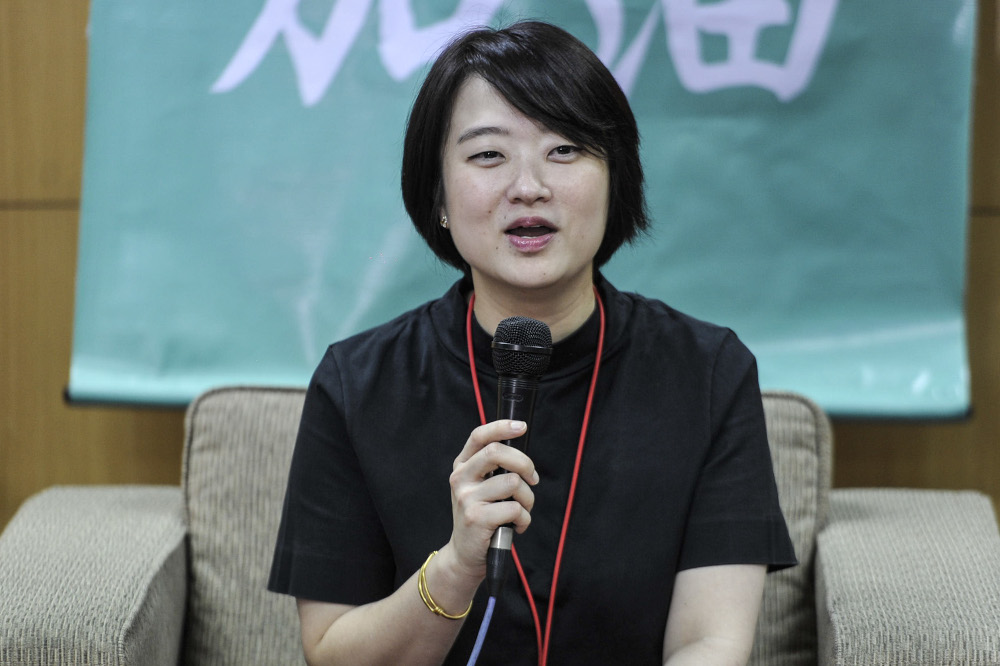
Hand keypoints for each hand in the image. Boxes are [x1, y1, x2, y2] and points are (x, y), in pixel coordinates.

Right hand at [445, 420, 539, 581]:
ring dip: (528, 499)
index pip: (479, 437)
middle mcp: (460, 478)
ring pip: (513, 482)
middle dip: (525, 463)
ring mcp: (466, 498)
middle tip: (533, 479)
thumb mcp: (480, 487)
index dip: (501, 427)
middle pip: (497, 452)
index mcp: (462, 466)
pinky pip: (515, 508)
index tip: (521, 427)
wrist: (465, 554)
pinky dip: (524, 519)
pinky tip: (516, 526)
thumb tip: (523, 457)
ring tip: (521, 511)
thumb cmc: (481, 517)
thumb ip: (494, 469)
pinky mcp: (476, 518)